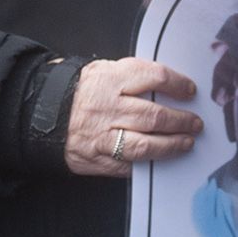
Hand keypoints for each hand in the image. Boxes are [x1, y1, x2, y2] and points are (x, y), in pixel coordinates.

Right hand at [64, 59, 202, 176]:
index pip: (155, 77)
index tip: (190, 91)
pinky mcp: (99, 158)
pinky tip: (161, 158)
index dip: (178, 85)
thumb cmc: (79, 91)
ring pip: (146, 144)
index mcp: (111, 79)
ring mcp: (103, 135)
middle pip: (155, 115)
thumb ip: (132, 76)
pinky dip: (149, 163)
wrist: (42, 113)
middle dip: (181, 120)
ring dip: (172, 144)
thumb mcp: (102, 71)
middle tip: (195, 123)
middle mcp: (108, 107)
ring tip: (186, 142)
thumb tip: (168, 85)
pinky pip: (130, 164)